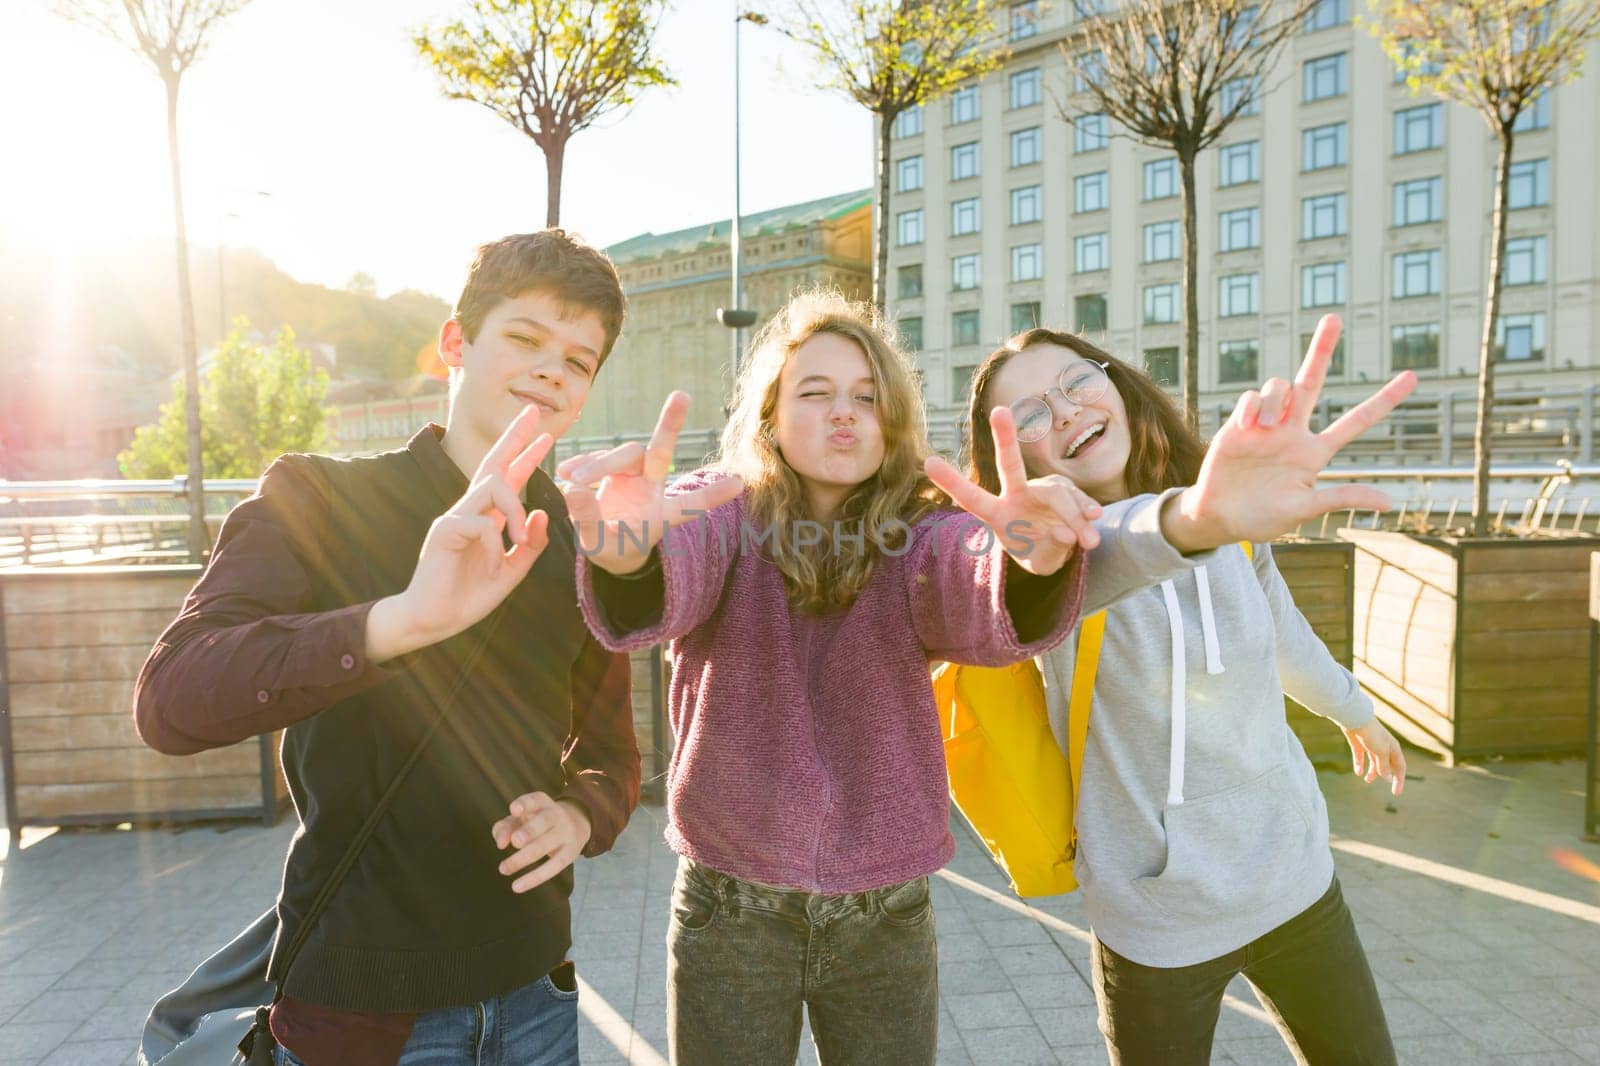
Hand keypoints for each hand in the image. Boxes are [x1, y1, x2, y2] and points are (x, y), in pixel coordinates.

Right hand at [366, 405, 552, 661]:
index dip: (526, 455)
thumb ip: (529, 546)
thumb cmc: (467, 597)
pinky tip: (493, 568)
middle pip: (493, 463)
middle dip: (515, 436)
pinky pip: (483, 524)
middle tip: (534, 411)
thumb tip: (542, 513)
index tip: (546, 434)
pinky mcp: (444, 530)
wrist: (434, 621)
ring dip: (515, 508)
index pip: (508, 478)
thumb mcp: (511, 571)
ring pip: (492, 486)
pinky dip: (497, 547)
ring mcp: (455, 517)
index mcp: (486, 518)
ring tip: (521, 542)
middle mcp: (470, 511)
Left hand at [492, 792, 592, 893]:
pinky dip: (534, 878)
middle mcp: (556, 815)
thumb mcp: (520, 819)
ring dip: (523, 858)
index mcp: (542, 803)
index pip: (534, 800)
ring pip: (545, 846)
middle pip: (544, 821)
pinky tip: (517, 886)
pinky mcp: (570, 853)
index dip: (525, 804)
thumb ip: (505, 828)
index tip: (513, 810)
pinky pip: (553, 867)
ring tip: (503, 869)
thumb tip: (500, 844)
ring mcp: (565, 834)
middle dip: (530, 831)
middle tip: (515, 842)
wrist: (576, 823)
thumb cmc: (537, 822)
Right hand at [558, 391, 742, 574]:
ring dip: (596, 464)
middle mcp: (652, 489)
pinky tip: (564, 474)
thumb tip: (573, 489)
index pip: (688, 505)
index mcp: (660, 515)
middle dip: (670, 424)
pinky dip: (583, 464)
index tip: (740, 484)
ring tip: (569, 480)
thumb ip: (588, 519)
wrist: (604, 545)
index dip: (711, 495)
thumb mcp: (597, 545)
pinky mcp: (616, 469)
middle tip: (682, 395)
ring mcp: (635, 475)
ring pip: (622, 455)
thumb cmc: (612, 549)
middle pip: (661, 453)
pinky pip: (600, 458)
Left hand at [925, 405, 1102, 574]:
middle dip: (1005, 437)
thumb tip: (1065, 531)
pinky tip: (1094, 519)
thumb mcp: (1041, 564)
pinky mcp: (1066, 488)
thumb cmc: (1039, 553)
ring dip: (1076, 518)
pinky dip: (1087, 510)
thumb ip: (1051, 551)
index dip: (951, 482)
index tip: (928, 463)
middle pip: (1010, 464)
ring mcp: (1042, 488)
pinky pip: (1079, 498)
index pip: (972, 498)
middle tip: (999, 411)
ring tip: (1090, 542)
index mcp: (997, 514)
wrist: (1061, 547)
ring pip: (1059, 495)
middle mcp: (1017, 494)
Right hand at [1164, 315, 1416, 552]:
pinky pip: (1250, 397)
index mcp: (1314, 452)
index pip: (1356, 421)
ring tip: (1264, 428)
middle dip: (1322, 349)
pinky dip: (1251, 405)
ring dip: (1276, 400)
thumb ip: (1342, 498)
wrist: (1219, 517)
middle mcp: (1293, 431)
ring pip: (1281, 387)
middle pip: (1312, 381)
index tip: (1413, 377)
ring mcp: (1266, 425)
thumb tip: (1389, 503)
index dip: (1384, 400)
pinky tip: (1248, 426)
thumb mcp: (1305, 510)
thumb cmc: (1263, 518)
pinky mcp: (1239, 423)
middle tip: (1333, 317)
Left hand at [1342, 718, 1405, 795]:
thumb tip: (1387, 778)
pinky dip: (1360, 765)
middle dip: (1387, 777)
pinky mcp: (1358, 744)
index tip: (1396, 793)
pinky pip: (1360, 757)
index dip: (1399, 780)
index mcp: (1393, 748)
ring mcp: (1370, 745)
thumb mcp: (1381, 752)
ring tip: (1367, 780)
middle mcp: (1383, 747)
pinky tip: (1358, 772)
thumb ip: (1384, 765)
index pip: (1400, 767)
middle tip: (1388, 789)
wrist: (1354, 718)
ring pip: (1374, 762)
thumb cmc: (1371, 734)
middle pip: (1388, 765)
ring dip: (1372, 772)